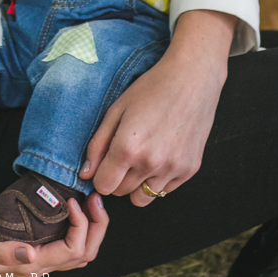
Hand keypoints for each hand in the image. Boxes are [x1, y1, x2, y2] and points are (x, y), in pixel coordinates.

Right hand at [0, 194, 108, 276]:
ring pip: (78, 251)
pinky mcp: (32, 248)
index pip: (71, 251)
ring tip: (89, 200)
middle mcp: (38, 266)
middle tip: (94, 197)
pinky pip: (65, 243)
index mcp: (29, 266)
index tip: (71, 200)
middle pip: (84, 254)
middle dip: (97, 227)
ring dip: (91, 227)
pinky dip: (78, 227)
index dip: (80, 226)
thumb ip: (4, 252)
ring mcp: (36, 259)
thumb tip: (31, 255)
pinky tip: (72, 207)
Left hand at [80, 10, 235, 205]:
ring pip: (143, 198)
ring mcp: (173, 169)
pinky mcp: (189, 170)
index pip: (103, 186)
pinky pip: (165, 190)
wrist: (192, 78)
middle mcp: (151, 163)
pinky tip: (162, 153)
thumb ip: (98, 144)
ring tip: (143, 155)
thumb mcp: (117, 109)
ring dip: (137, 182)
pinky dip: (159, 179)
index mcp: (128, 148)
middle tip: (124, 153)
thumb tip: (86, 174)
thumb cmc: (151, 88)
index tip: (106, 162)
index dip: (100, 175)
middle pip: (121, 193)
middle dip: (117, 178)